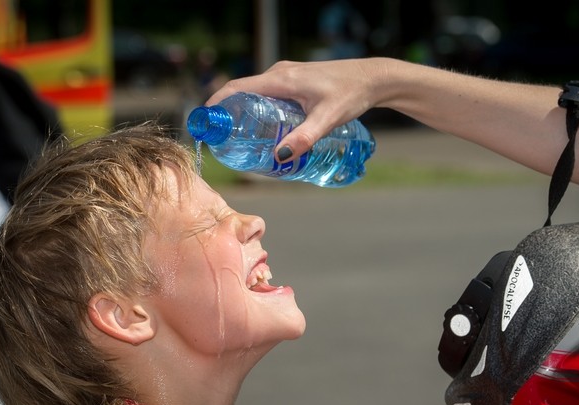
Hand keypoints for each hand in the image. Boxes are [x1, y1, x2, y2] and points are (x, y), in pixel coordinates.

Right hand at [206, 59, 380, 161]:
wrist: (374, 79)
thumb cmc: (352, 95)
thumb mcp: (327, 119)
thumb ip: (304, 138)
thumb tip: (280, 157)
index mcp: (281, 79)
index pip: (236, 88)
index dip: (215, 105)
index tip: (204, 125)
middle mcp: (280, 74)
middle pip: (242, 93)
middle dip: (228, 115)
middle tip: (223, 142)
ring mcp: (287, 76)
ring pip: (256, 95)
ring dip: (244, 114)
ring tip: (240, 140)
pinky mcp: (296, 82)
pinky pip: (268, 95)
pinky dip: (260, 111)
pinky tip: (266, 130)